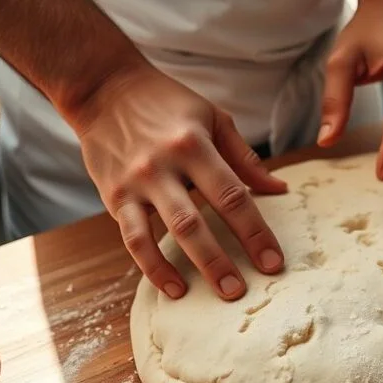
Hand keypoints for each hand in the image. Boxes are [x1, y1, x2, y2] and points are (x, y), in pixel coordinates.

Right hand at [72, 67, 287, 300]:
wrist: (102, 88)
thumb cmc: (166, 103)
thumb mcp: (212, 117)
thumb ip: (244, 157)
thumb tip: (280, 190)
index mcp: (195, 144)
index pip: (232, 195)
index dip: (255, 232)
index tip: (273, 262)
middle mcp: (164, 165)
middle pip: (198, 221)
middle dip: (223, 259)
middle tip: (244, 291)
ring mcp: (136, 183)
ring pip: (166, 232)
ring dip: (193, 267)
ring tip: (218, 294)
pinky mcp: (114, 196)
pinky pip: (133, 239)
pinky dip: (152, 267)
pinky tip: (174, 288)